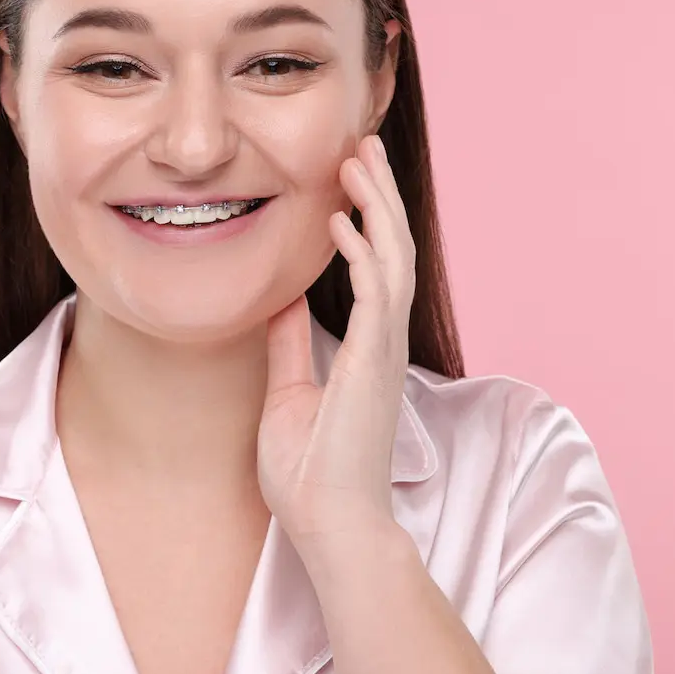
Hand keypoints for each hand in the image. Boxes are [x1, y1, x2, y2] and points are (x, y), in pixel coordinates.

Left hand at [257, 134, 417, 544]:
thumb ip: (290, 345)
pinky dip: (362, 253)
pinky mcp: (376, 364)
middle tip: (364, 148)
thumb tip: (281, 303)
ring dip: (377, 206)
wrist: (330, 525)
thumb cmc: (311, 474)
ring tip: (360, 160)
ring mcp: (384, 351)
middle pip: (392, 250)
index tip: (346, 182)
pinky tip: (341, 221)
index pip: (375, 268)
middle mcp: (383, 342)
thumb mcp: (287, 393)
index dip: (367, 220)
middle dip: (379, 195)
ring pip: (393, 259)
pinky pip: (376, 293)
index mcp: (367, 348)